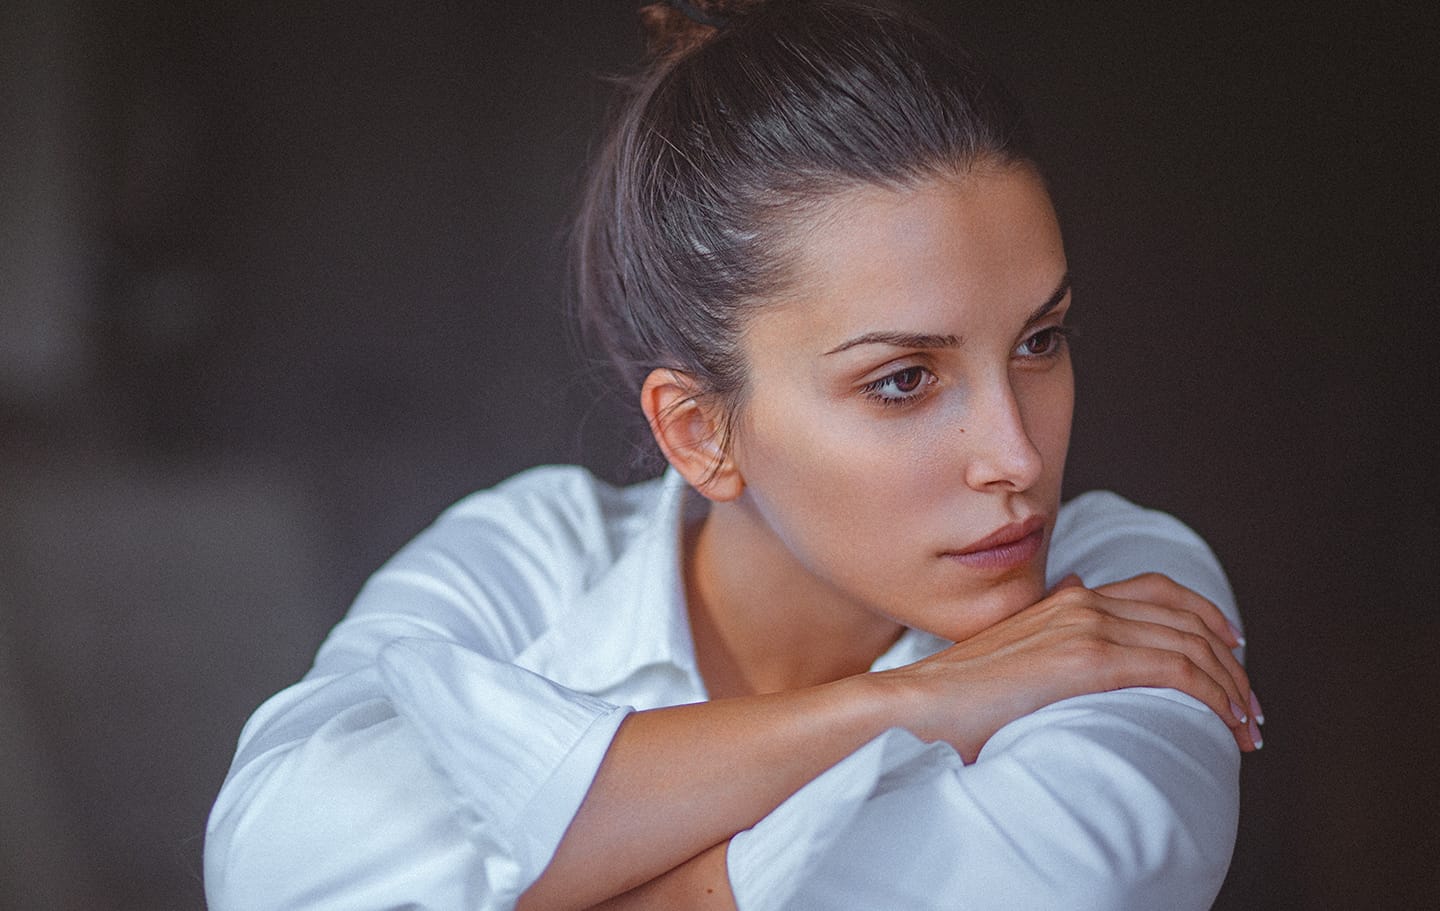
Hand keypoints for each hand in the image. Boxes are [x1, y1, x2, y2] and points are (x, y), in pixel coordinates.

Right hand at [873, 572, 1259, 761]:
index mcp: (1066, 600)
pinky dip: (1214, 698)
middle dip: (1231, 661)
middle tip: (1250, 704)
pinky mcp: (1090, 660)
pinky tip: (1226, 726)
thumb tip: (1069, 646)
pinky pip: (1178, 671)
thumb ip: (1046, 648)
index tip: (1231, 651)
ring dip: (1231, 688)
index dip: (1205, 617)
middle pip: (1187, 617)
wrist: (917, 705)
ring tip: (1247, 727)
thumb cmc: (955, 699)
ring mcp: (1087, 627)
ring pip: (1192, 646)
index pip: (1158, 592)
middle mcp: (1083, 602)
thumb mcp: (1009, 661)